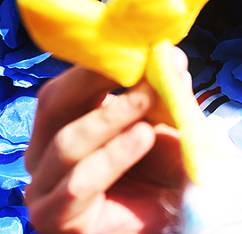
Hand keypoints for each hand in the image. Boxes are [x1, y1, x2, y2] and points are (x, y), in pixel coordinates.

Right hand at [24, 47, 189, 233]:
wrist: (177, 217)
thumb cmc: (166, 168)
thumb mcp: (170, 121)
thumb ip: (168, 89)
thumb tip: (170, 54)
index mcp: (63, 123)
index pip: (66, 85)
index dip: (96, 63)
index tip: (134, 45)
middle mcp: (44, 153)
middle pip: (54, 105)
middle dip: (96, 82)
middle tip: (139, 69)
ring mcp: (46, 188)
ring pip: (68, 143)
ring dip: (110, 117)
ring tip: (148, 99)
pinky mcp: (57, 218)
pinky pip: (80, 183)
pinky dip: (113, 155)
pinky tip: (143, 136)